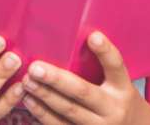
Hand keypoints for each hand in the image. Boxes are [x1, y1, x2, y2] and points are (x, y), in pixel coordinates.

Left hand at [18, 32, 149, 124]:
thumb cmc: (118, 98)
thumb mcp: (118, 83)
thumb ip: (101, 64)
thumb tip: (76, 34)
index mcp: (122, 88)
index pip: (116, 66)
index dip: (105, 52)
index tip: (93, 36)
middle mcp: (113, 108)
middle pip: (83, 92)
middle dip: (56, 80)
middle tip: (34, 68)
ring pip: (69, 111)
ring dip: (44, 97)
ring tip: (26, 82)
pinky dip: (42, 114)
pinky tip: (28, 101)